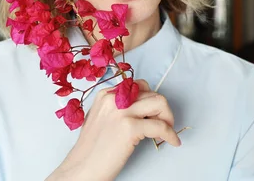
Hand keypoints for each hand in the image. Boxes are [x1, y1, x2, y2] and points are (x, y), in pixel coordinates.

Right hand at [47, 79, 180, 180]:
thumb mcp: (100, 118)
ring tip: (166, 131)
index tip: (151, 114)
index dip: (148, 100)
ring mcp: (122, 111)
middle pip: (151, 92)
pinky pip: (161, 126)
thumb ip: (116, 108)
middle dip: (161, 108)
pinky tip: (171, 142)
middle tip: (162, 124)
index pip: (138, 86)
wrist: (82, 169)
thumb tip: (141, 109)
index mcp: (106, 95)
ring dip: (168, 117)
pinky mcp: (130, 127)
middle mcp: (114, 98)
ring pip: (160, 102)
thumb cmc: (91, 150)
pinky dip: (171, 134)